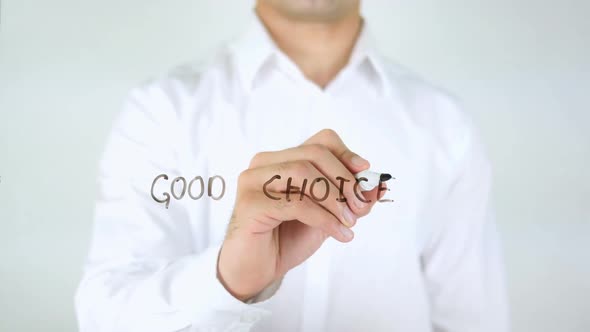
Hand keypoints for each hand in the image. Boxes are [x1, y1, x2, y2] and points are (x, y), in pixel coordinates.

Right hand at [217, 129, 384, 300]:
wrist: (256, 270)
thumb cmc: (286, 239)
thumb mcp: (327, 215)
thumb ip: (349, 199)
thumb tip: (378, 185)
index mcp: (282, 159)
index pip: (320, 141)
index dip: (346, 155)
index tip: (365, 174)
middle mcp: (264, 164)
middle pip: (314, 153)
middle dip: (344, 179)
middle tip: (360, 207)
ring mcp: (253, 181)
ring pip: (303, 173)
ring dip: (334, 199)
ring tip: (348, 222)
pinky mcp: (250, 203)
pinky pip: (296, 203)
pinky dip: (324, 218)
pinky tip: (339, 234)